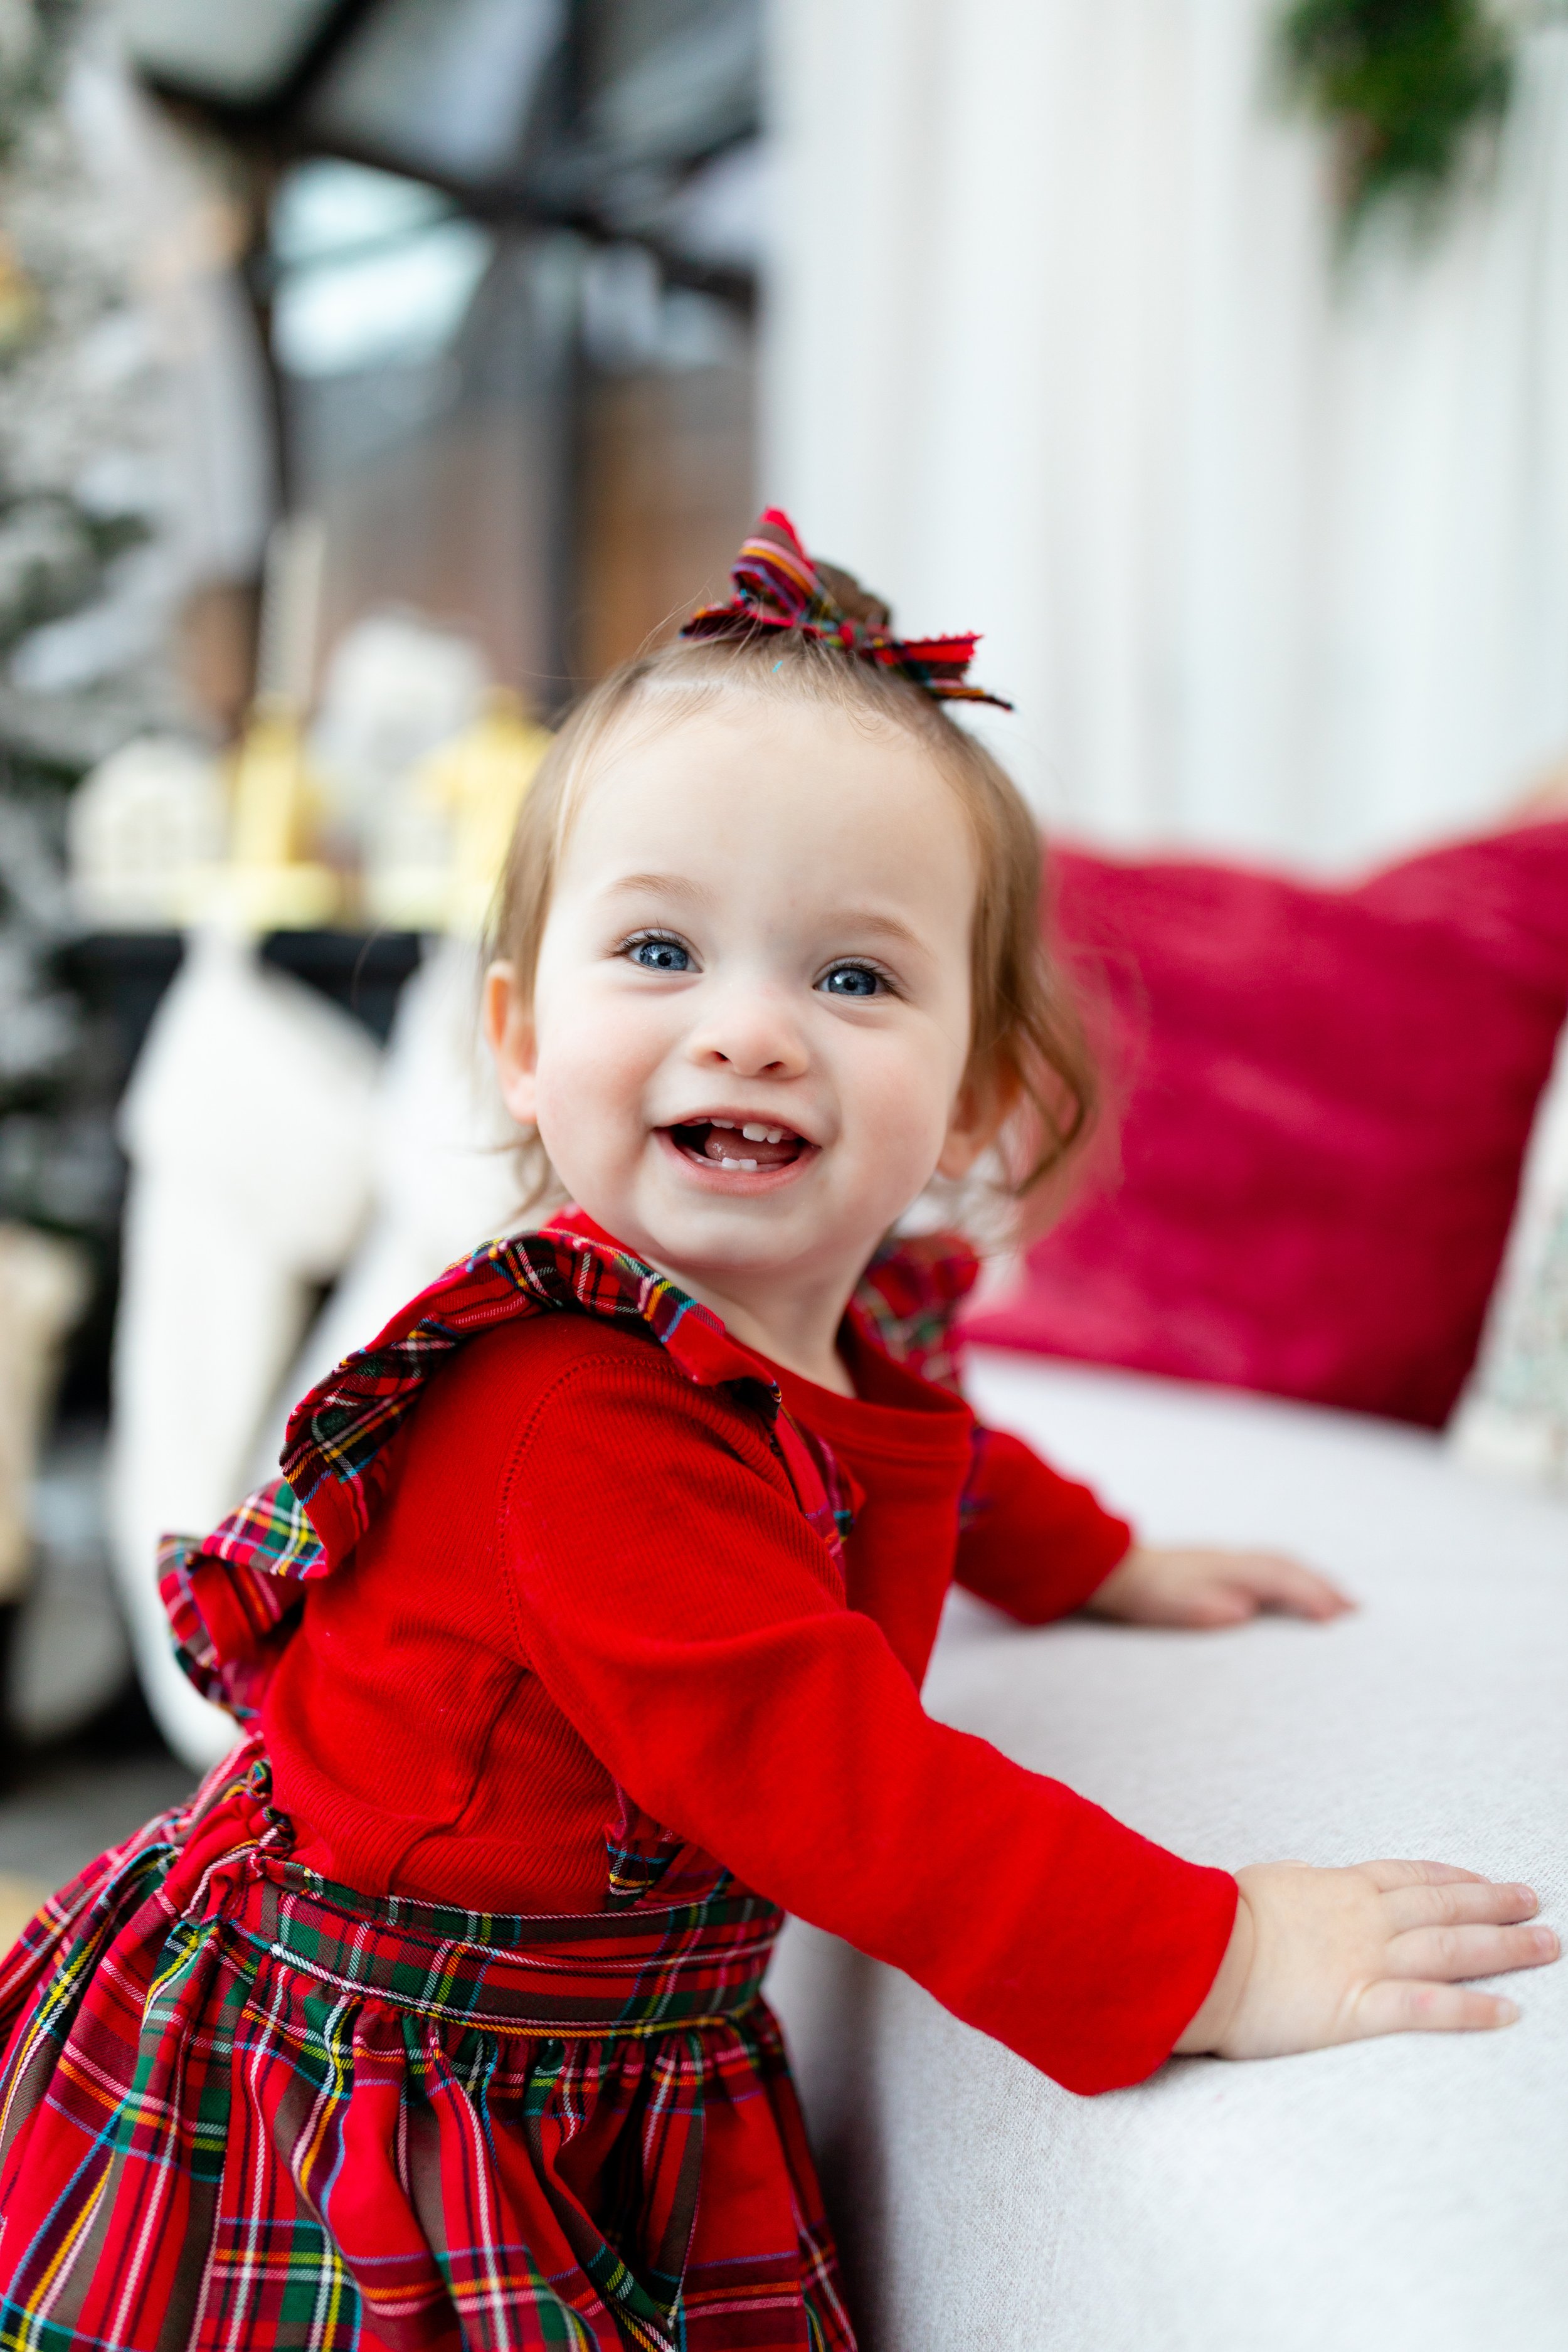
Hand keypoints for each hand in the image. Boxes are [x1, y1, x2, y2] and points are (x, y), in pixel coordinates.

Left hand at [1088, 1543, 1352, 1627]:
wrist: (1117, 1570)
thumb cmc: (1148, 1593)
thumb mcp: (1173, 1606)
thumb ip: (1209, 1608)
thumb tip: (1245, 1611)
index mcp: (1229, 1570)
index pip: (1280, 1580)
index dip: (1311, 1597)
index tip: (1338, 1618)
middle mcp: (1234, 1560)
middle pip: (1289, 1568)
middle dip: (1324, 1587)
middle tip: (1357, 1610)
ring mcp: (1229, 1560)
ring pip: (1282, 1565)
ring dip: (1313, 1579)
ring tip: (1339, 1600)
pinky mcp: (1222, 1567)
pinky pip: (1270, 1567)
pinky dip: (1293, 1577)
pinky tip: (1296, 1590)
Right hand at [1175, 1859, 1558, 2058]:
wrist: (1200, 1954)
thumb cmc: (1219, 1919)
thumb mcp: (1262, 1883)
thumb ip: (1295, 1882)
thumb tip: (1303, 1876)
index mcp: (1339, 1888)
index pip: (1411, 1877)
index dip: (1454, 1877)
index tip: (1485, 1878)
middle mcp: (1365, 1920)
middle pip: (1446, 1906)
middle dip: (1497, 1903)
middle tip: (1537, 1903)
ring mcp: (1367, 1961)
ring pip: (1452, 1947)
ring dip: (1505, 1946)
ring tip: (1546, 1945)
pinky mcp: (1360, 2007)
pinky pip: (1429, 2007)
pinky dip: (1472, 2008)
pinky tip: (1508, 2010)